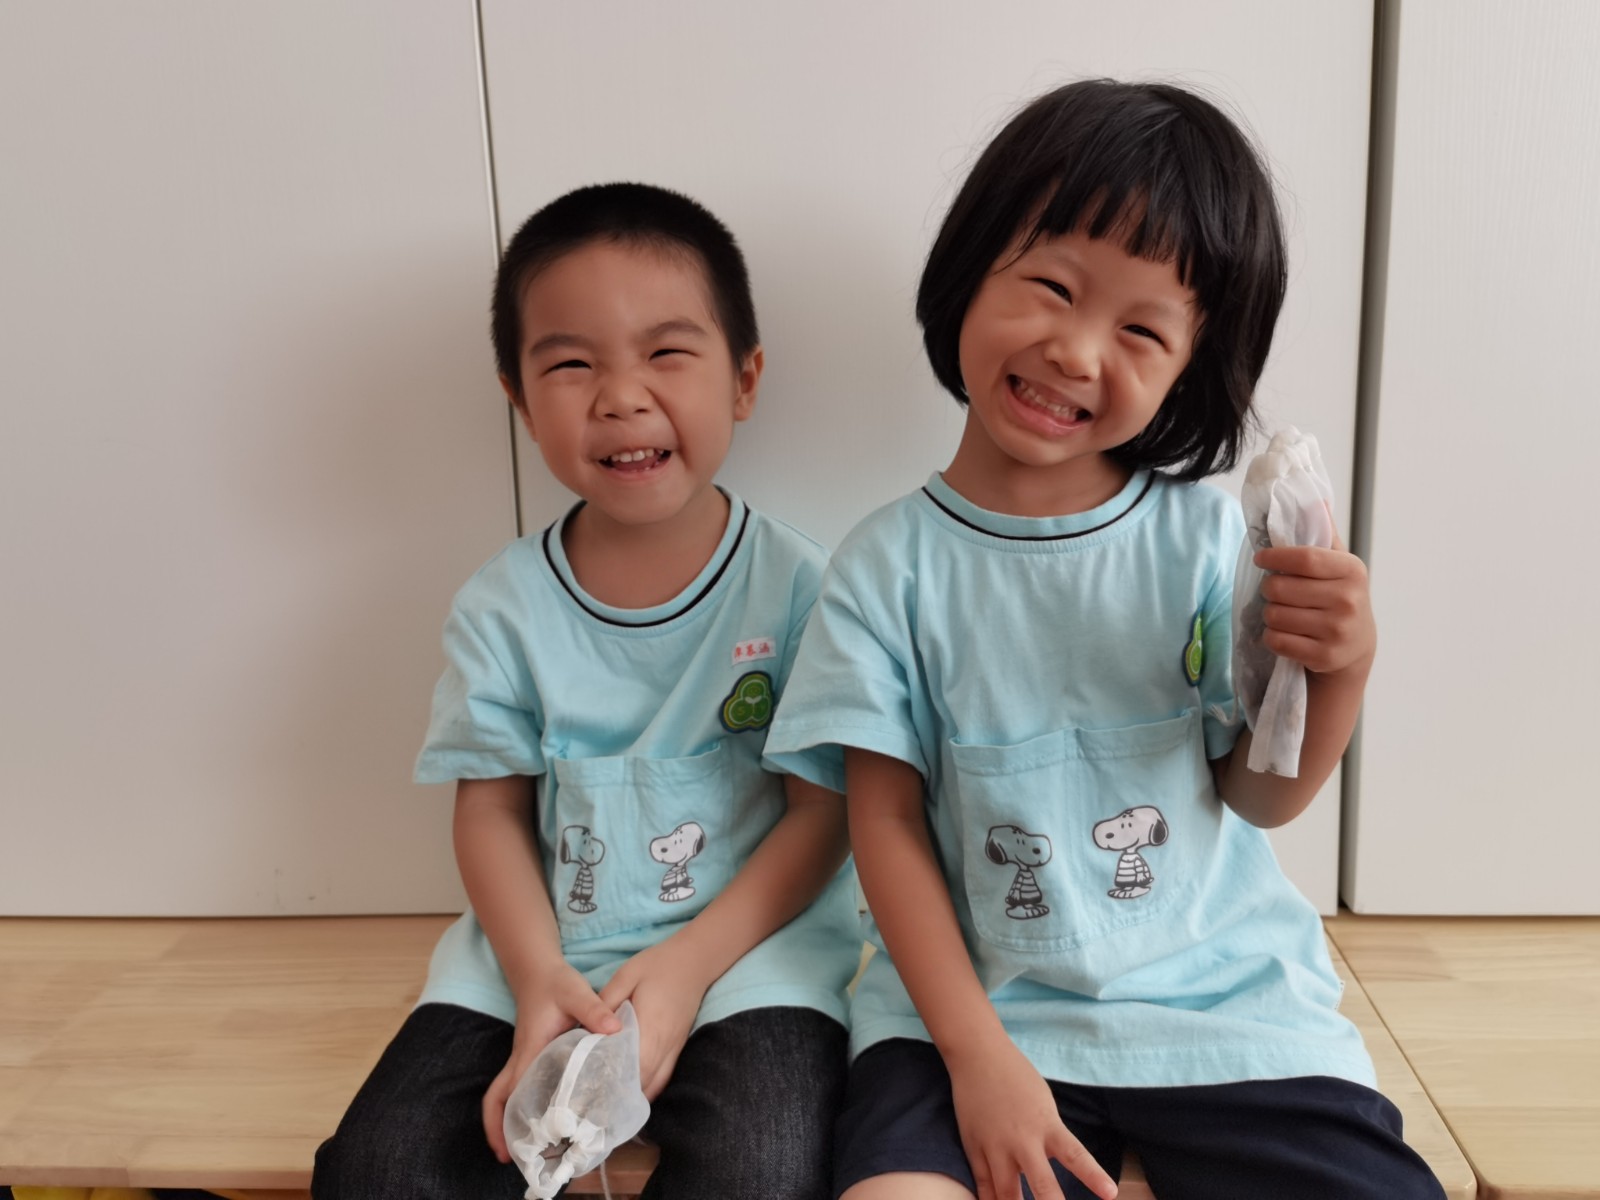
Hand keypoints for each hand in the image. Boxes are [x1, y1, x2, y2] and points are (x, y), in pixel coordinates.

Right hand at [482, 960, 619, 1162]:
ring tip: (518, 1151)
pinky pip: (517, 1089)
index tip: (522, 1141)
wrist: (539, 971)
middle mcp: (520, 1058)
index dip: (515, 1115)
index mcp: (529, 1048)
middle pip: (496, 1098)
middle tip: (509, 1158)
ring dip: (505, 1122)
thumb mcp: (577, 992)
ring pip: (503, 1096)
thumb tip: (614, 1030)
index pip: (515, 1088)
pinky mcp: (529, 1059)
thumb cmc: (556, 983)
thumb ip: (594, 1009)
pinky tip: (538, 1122)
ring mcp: (522, 1060)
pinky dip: (517, 1108)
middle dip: (497, 1128)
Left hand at [599, 938, 710, 1100]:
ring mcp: (675, 1048)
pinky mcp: (678, 1048)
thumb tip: (587, 1029)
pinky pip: (664, 1078)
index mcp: (652, 1025)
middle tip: (592, 1100)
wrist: (695, 960)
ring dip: (633, 1095)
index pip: (635, 1066)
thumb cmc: (658, 965)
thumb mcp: (626, 976)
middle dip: (619, 1095)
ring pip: (655, 1085)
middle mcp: (666, 1044)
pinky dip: (647, 1089)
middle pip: (644, 1083)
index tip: (591, 1089)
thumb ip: (607, 1003)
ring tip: (607, 1101)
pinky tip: (629, 1091)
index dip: (615, 1083)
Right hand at [947, 1038, 1116, 1199]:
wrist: (978, 1056)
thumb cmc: (1017, 1078)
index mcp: (1046, 1125)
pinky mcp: (973, 1148)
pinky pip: (983, 1185)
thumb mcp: (1044, 1105)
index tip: (1111, 1195)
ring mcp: (995, 1147)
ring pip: (1006, 1193)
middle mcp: (1022, 1140)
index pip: (1075, 1156)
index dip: (1093, 1177)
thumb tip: (1051, 1167)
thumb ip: (1049, 1138)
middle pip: (1041, 1184)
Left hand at [1253, 534, 1375, 679]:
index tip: (1260, 558)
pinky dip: (1272, 637)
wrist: (1356, 647)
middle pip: (1281, 588)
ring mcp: (1338, 631)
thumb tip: (1314, 498)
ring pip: (1274, 616)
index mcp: (1351, 571)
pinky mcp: (1324, 656)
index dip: (1275, 556)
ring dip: (1269, 614)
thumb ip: (1323, 533)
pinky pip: (1277, 641)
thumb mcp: (1338, 564)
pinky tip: (1285, 633)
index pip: (1304, 558)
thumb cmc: (1339, 596)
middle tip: (1276, 591)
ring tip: (1283, 612)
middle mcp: (1348, 600)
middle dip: (1269, 589)